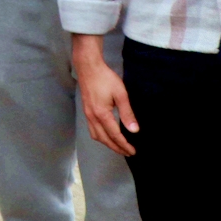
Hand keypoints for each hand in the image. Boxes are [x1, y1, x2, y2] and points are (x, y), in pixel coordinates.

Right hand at [73, 35, 137, 155]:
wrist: (88, 68)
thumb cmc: (106, 79)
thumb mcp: (121, 94)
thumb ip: (127, 113)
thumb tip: (134, 130)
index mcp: (102, 114)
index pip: (114, 135)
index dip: (124, 145)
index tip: (133, 151)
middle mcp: (92, 117)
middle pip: (104, 139)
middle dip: (116, 148)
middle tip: (128, 152)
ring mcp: (87, 115)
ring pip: (96, 136)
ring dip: (107, 144)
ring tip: (118, 147)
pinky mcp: (86, 111)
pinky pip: (92, 130)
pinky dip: (100, 137)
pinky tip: (107, 136)